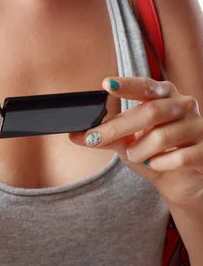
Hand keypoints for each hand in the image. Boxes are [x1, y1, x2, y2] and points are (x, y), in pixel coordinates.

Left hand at [68, 76, 202, 208]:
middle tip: (97, 139)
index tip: (105, 84)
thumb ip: (105, 136)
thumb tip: (75, 136)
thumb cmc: (152, 152)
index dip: (126, 85)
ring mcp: (199, 126)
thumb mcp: (127, 141)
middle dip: (119, 127)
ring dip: (141, 149)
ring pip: (163, 136)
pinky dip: (162, 163)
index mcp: (164, 93)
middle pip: (149, 111)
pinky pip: (181, 156)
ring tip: (136, 155)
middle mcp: (184, 104)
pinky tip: (156, 164)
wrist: (180, 180)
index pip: (144, 85)